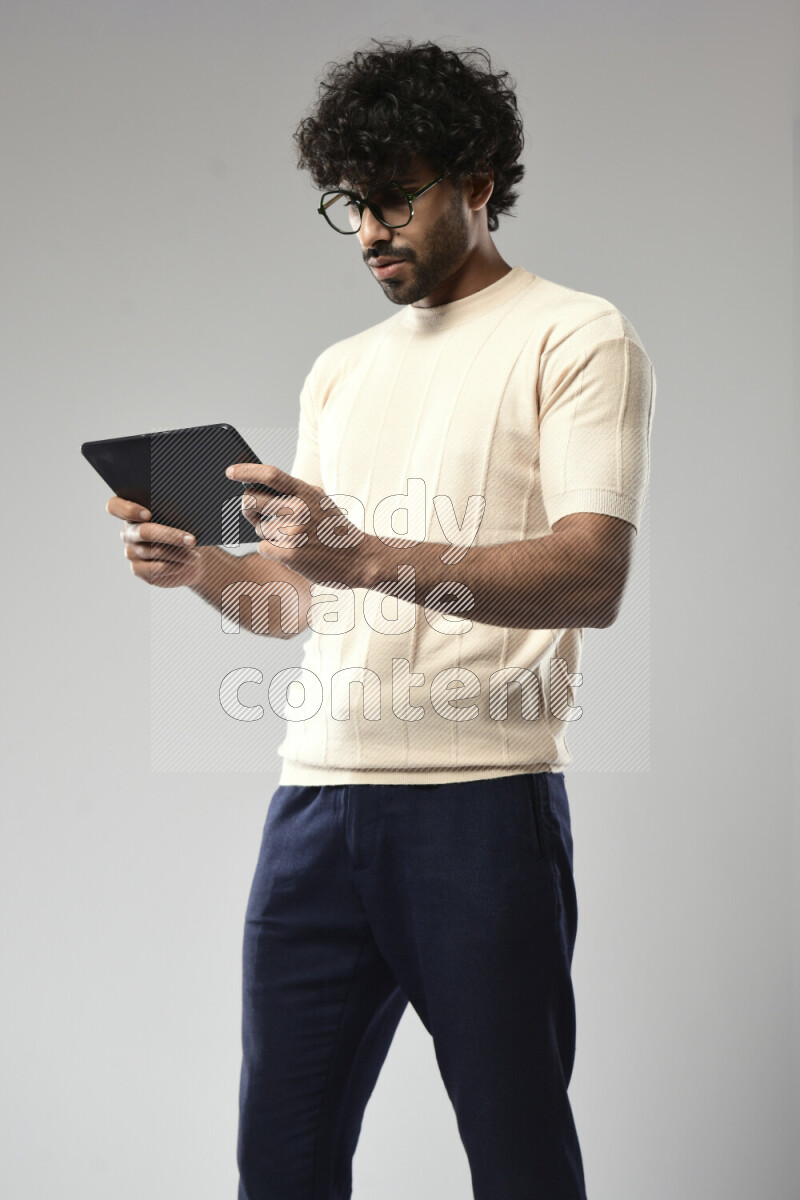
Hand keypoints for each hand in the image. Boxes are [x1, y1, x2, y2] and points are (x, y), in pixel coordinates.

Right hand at [106, 496, 203, 588]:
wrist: (193, 555)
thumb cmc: (188, 529)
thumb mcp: (183, 516)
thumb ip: (175, 511)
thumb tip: (179, 514)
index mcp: (133, 511)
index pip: (115, 506)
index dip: (128, 510)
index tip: (149, 514)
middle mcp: (129, 532)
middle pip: (143, 532)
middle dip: (169, 535)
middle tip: (191, 540)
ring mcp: (131, 552)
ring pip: (154, 551)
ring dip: (179, 553)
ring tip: (195, 556)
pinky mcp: (139, 569)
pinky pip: (155, 568)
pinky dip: (174, 566)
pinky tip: (186, 564)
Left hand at [226, 462, 377, 588]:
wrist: (358, 559)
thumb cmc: (334, 529)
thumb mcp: (319, 502)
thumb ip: (292, 494)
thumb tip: (254, 490)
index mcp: (306, 493)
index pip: (271, 475)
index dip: (248, 471)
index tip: (230, 472)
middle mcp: (298, 510)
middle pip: (251, 502)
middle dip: (250, 510)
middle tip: (257, 514)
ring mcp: (293, 533)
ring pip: (259, 529)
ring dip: (269, 534)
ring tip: (295, 538)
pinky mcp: (289, 555)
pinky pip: (263, 547)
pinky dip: (273, 550)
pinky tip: (294, 551)